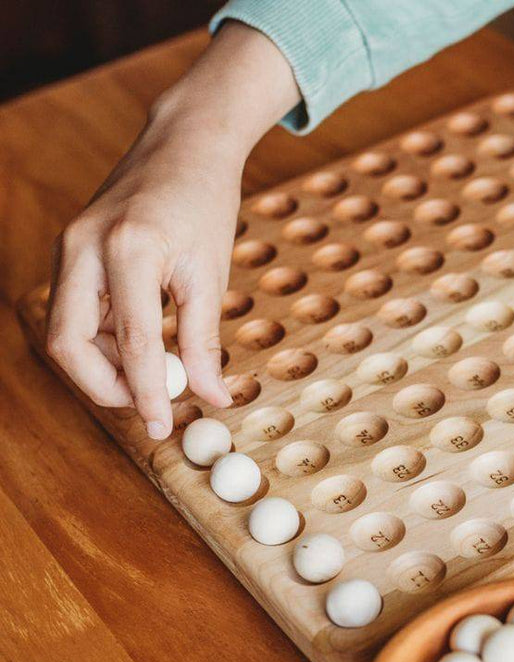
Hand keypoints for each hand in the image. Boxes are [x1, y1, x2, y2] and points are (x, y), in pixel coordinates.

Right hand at [45, 22, 299, 438]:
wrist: (183, 148)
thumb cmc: (204, 207)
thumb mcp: (211, 278)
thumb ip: (205, 342)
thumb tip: (213, 399)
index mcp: (127, 250)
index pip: (131, 344)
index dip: (146, 395)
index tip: (162, 429)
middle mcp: (83, 248)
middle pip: (69, 345)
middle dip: (104, 387)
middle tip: (147, 406)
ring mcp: (70, 249)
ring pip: (67, 333)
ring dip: (105, 366)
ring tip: (154, 374)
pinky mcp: (71, 254)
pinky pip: (76, 314)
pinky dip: (104, 342)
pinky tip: (141, 348)